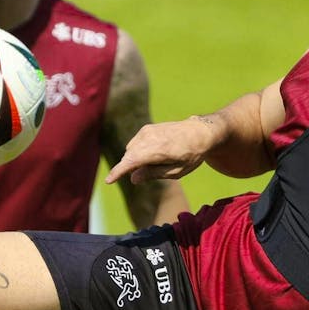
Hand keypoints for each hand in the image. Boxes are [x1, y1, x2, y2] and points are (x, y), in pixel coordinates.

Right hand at [105, 116, 219, 184]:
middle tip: (148, 173)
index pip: (132, 161)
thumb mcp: (176, 171)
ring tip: (157, 162)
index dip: (119, 172)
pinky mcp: (147, 128)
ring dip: (135, 159)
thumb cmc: (191, 155)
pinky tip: (154, 154)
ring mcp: (147, 131)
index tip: (109, 181)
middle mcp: (150, 137)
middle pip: (129, 157)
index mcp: (158, 150)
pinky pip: (135, 144)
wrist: (200, 132)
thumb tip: (133, 178)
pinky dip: (138, 152)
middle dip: (130, 168)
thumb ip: (153, 174)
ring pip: (131, 150)